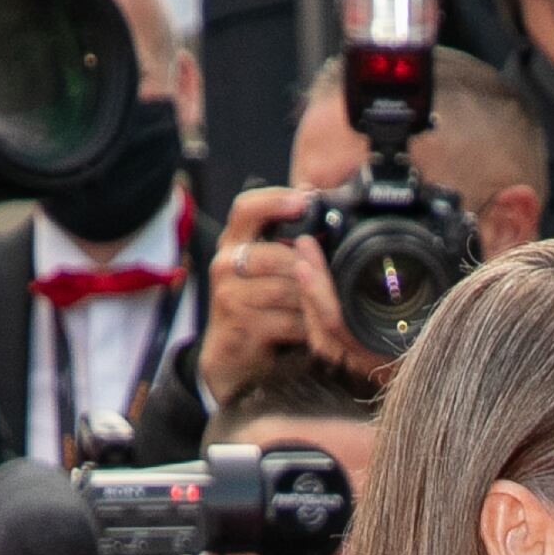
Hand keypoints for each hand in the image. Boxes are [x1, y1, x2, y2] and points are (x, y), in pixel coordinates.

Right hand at [199, 186, 383, 403]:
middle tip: (327, 283)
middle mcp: (225, 263)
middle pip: (281, 255)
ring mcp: (229, 294)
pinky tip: (311, 330)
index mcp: (233, 241)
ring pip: (289, 290)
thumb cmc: (258, 305)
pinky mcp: (240, 323)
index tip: (305, 201)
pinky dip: (307, 327)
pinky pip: (290, 321)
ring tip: (319, 309)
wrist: (230, 354)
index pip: (246, 208)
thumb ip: (286, 242)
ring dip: (312, 302)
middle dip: (310, 272)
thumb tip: (316, 199)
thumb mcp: (267, 268)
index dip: (275, 200)